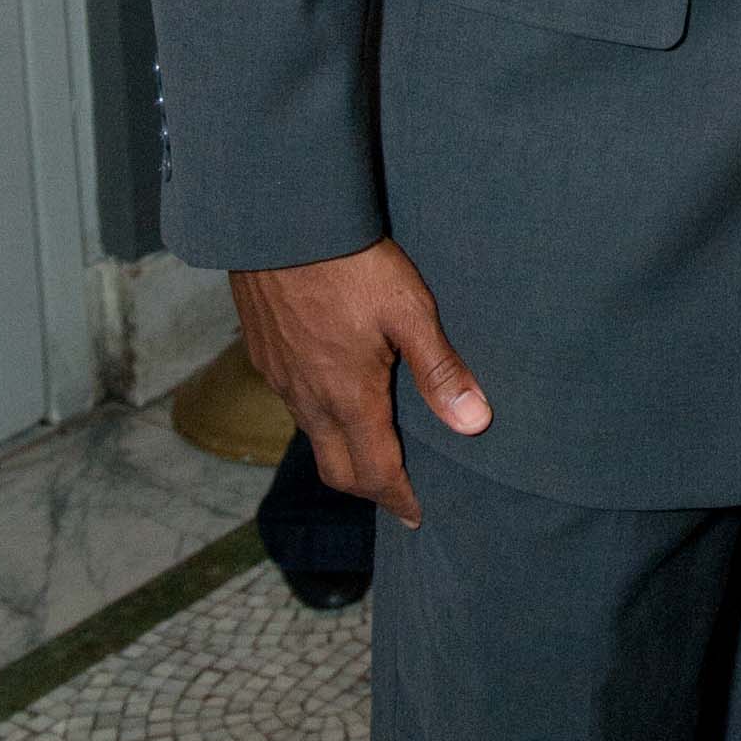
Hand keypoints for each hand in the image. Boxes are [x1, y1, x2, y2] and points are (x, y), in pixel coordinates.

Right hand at [231, 240, 489, 526]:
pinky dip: (319, 420)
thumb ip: (440, 371)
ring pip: (314, 438)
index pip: (375, 473)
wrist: (280, 224)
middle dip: (370, 489)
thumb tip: (475, 424)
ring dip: (343, 454)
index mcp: (349, 398)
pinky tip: (336, 396)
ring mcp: (281, 380)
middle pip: (338, 471)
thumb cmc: (352, 264)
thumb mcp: (410, 311)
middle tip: (398, 492)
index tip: (418, 516)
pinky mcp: (264, 356)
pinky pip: (293, 406)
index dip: (400, 499)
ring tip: (373, 448)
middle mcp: (309, 400)